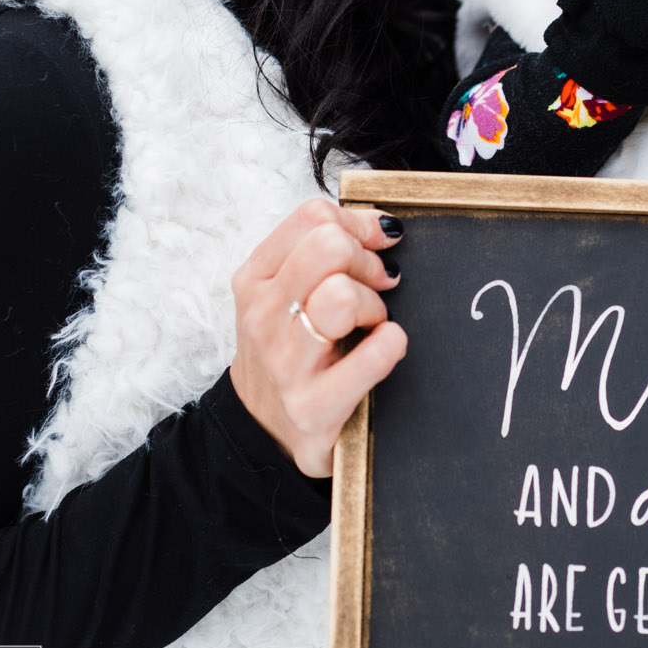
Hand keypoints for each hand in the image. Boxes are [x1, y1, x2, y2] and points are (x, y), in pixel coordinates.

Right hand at [228, 200, 405, 478]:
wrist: (265, 430)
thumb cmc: (287, 353)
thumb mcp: (284, 296)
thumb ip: (322, 254)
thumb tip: (383, 227)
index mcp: (256, 280)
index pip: (312, 218)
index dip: (359, 224)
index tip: (378, 244)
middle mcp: (264, 317)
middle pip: (328, 247)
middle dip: (367, 262)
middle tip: (377, 287)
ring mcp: (286, 364)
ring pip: (340, 296)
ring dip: (373, 305)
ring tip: (371, 323)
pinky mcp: (314, 406)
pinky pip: (371, 357)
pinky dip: (391, 344)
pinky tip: (386, 346)